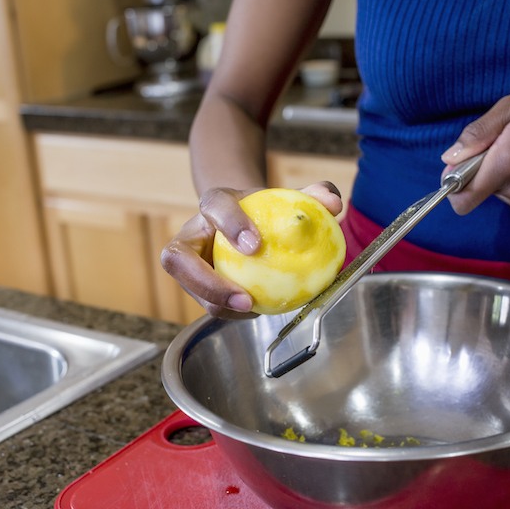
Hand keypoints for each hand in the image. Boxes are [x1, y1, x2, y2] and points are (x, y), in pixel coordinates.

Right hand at [160, 182, 342, 318]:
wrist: (248, 223)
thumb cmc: (269, 211)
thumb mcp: (292, 198)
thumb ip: (315, 196)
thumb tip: (333, 205)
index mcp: (214, 205)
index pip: (214, 206)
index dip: (229, 223)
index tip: (255, 245)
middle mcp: (191, 234)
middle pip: (176, 258)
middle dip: (205, 282)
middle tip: (245, 298)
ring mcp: (189, 265)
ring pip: (191, 289)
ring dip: (219, 304)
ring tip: (253, 310)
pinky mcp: (197, 287)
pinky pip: (210, 303)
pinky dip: (232, 312)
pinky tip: (261, 311)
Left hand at [441, 84, 509, 213]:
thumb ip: (479, 132)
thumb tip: (450, 157)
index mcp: (506, 164)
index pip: (462, 198)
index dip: (452, 182)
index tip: (462, 160)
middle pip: (473, 191)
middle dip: (476, 168)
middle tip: (499, 143)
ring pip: (488, 191)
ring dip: (493, 171)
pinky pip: (503, 193)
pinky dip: (506, 177)